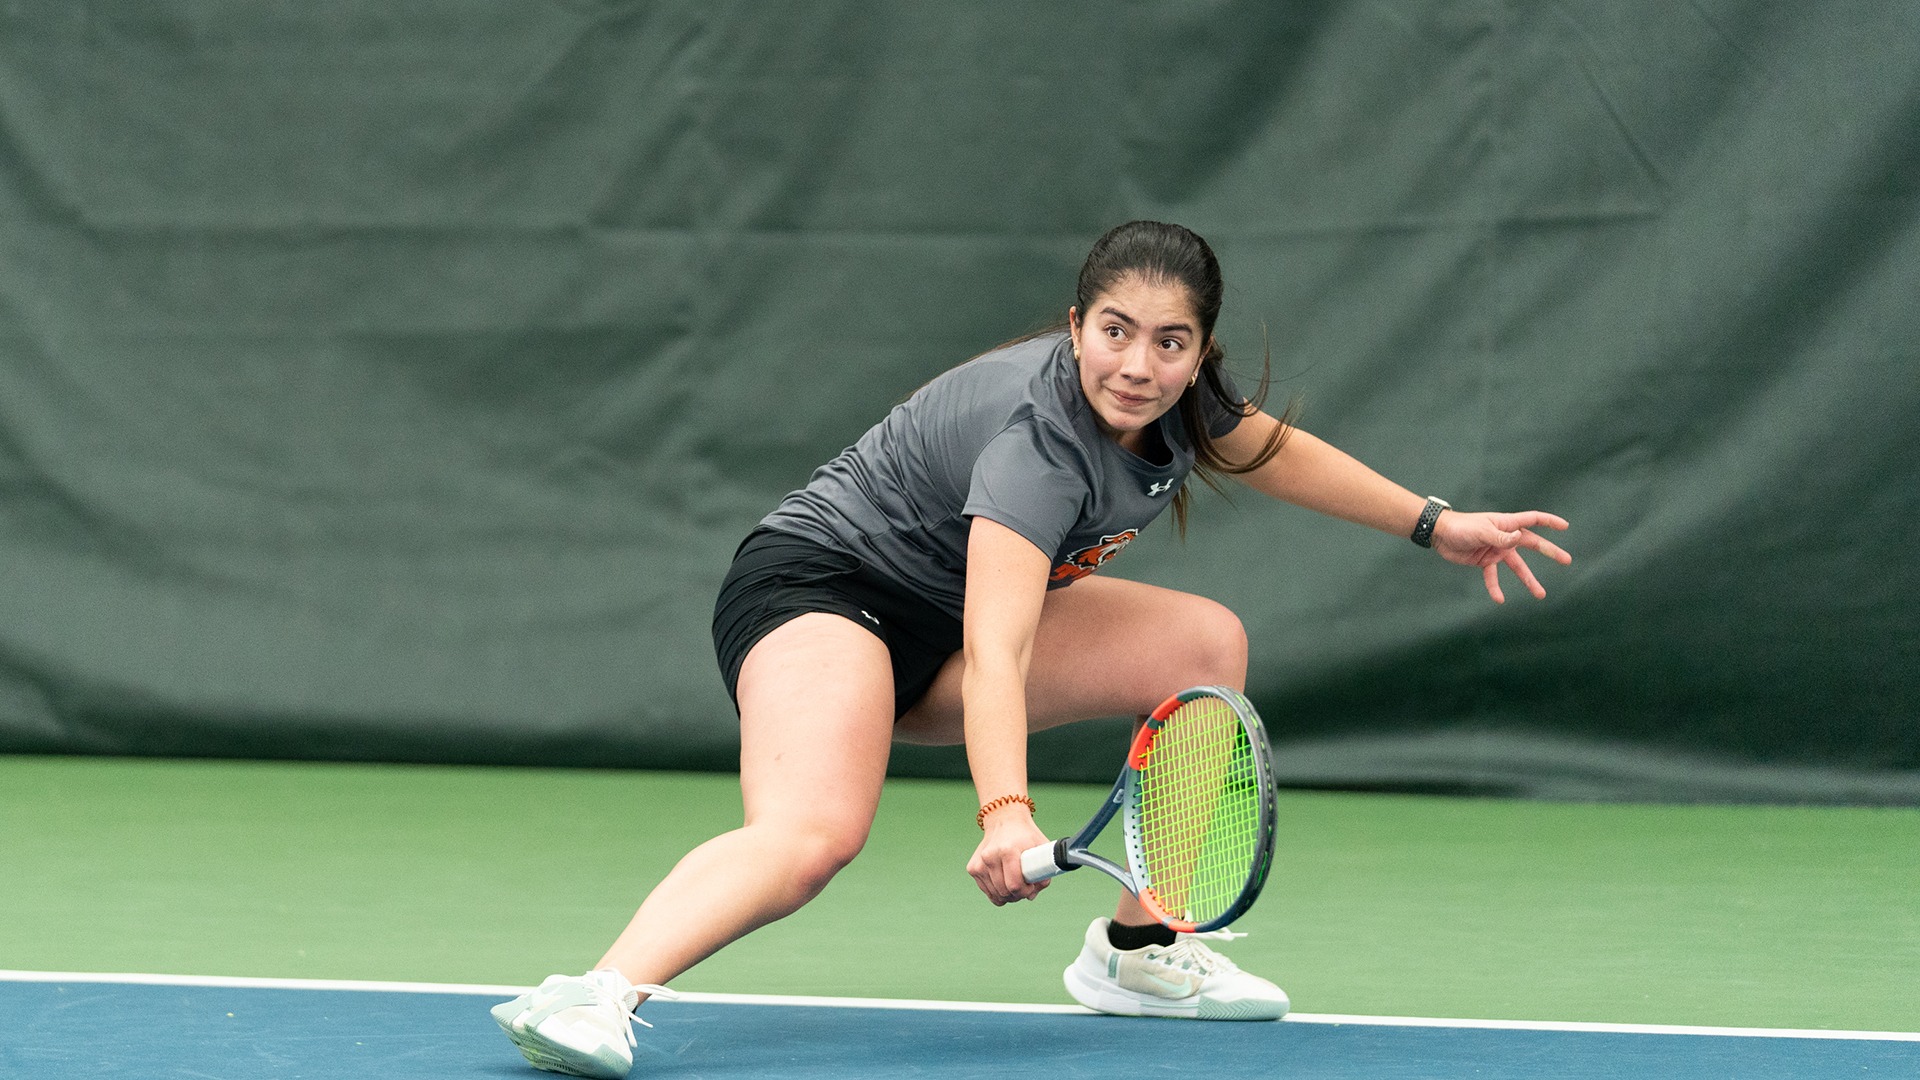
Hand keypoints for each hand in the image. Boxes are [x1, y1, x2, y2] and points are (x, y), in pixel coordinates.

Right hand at [966, 807, 1050, 905]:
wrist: (1004, 820)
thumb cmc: (1025, 835)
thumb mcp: (1041, 847)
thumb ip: (1043, 871)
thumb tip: (1032, 895)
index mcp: (1007, 851)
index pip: (1014, 885)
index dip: (1026, 891)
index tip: (1031, 886)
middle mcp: (989, 857)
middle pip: (1004, 892)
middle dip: (1018, 895)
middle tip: (1025, 886)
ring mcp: (979, 863)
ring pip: (995, 895)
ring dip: (1008, 895)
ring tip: (1015, 883)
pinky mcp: (973, 868)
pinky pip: (987, 891)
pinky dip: (997, 892)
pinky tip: (1005, 880)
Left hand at [1429, 510, 1571, 602]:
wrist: (1440, 534)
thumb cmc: (1461, 527)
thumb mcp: (1481, 531)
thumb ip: (1500, 536)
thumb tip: (1518, 538)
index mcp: (1506, 524)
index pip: (1533, 520)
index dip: (1549, 522)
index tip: (1565, 527)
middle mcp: (1505, 537)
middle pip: (1532, 544)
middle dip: (1550, 552)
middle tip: (1567, 560)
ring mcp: (1496, 550)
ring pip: (1517, 567)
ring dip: (1528, 580)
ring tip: (1540, 594)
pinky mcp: (1485, 561)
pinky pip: (1493, 577)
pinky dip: (1495, 588)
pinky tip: (1499, 599)